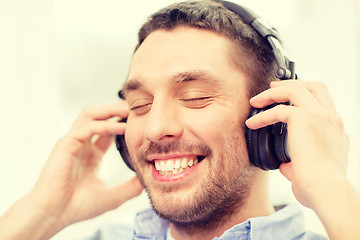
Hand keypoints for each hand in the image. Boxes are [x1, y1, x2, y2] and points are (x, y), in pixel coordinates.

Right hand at [24, 101, 142, 237]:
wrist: (55, 215)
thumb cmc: (78, 207)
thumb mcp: (112, 196)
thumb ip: (129, 187)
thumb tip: (147, 181)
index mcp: (91, 155)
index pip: (107, 131)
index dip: (121, 122)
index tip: (138, 119)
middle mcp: (81, 145)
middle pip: (98, 117)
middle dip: (115, 109)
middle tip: (135, 107)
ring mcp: (73, 143)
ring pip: (90, 115)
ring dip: (109, 110)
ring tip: (128, 109)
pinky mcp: (66, 144)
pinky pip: (87, 127)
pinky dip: (105, 125)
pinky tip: (121, 127)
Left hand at [245, 80, 348, 207]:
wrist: (326, 191)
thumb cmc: (319, 186)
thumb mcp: (312, 168)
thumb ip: (298, 160)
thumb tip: (285, 164)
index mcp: (335, 129)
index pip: (323, 102)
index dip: (305, 96)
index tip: (287, 98)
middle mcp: (331, 119)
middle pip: (314, 86)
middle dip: (291, 84)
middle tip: (272, 88)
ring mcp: (320, 116)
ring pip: (295, 89)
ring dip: (272, 93)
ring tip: (256, 101)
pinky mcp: (304, 119)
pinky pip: (278, 110)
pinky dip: (262, 115)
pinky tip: (252, 124)